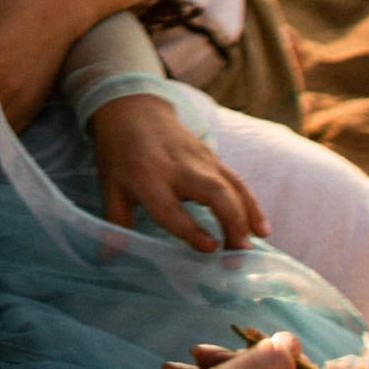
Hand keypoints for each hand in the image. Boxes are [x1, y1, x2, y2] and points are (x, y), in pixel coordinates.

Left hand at [87, 92, 264, 250]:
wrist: (133, 108)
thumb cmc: (120, 153)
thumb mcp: (110, 186)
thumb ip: (116, 223)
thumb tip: (107, 259)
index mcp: (146, 178)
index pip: (171, 208)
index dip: (191, 229)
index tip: (211, 248)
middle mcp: (177, 168)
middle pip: (213, 192)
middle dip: (231, 221)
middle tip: (240, 253)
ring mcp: (199, 160)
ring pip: (231, 186)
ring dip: (246, 216)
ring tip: (254, 246)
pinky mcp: (213, 157)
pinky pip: (237, 181)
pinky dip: (252, 204)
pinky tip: (261, 228)